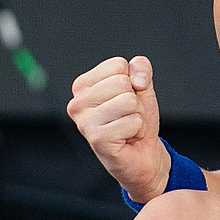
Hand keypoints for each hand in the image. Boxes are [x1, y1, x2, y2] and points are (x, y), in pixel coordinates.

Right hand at [67, 55, 169, 202]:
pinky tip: (127, 138)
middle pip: (122, 82)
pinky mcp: (97, 139)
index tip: (125, 100)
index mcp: (82, 85)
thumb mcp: (141, 86)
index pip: (117, 65)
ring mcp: (84, 122)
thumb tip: (137, 79)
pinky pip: (133, 121)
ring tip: (127, 127)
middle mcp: (77, 103)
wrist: (143, 154)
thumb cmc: (136, 120)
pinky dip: (138, 130)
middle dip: (135, 100)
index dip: (132, 82)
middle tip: (127, 116)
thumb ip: (140, 68)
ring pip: (128, 101)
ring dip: (137, 116)